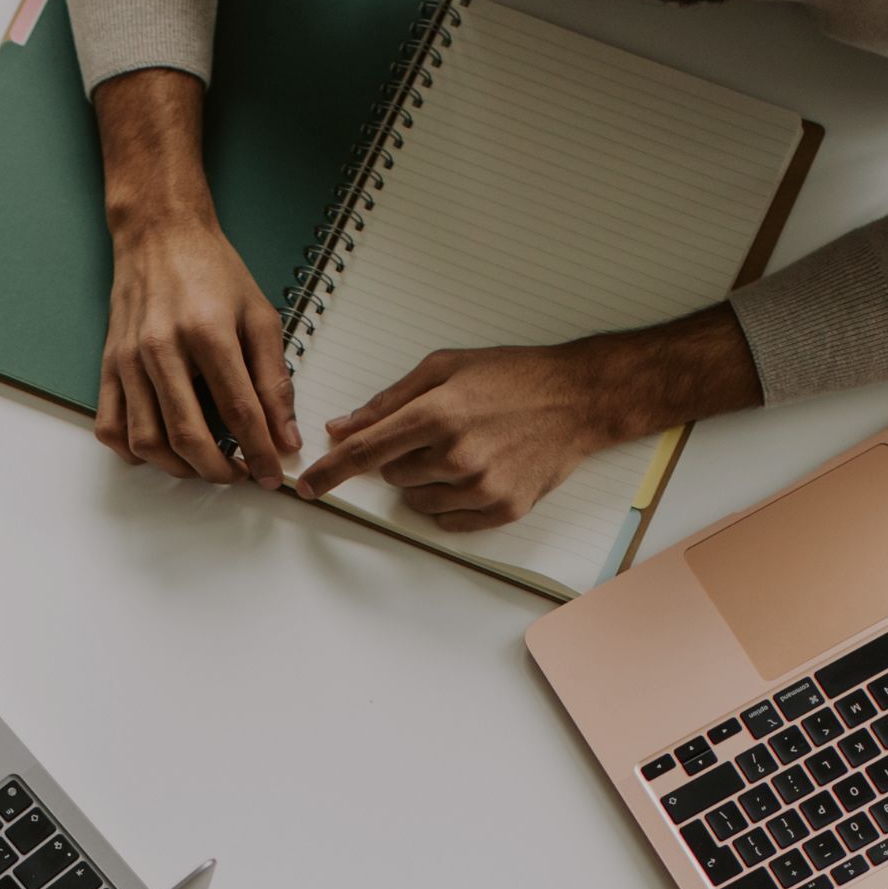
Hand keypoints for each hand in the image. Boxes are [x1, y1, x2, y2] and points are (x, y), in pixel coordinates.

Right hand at [89, 70, 298, 483]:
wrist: (159, 234)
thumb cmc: (211, 270)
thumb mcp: (259, 316)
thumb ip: (274, 380)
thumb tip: (284, 437)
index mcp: (207, 333)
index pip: (239, 413)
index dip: (259, 452)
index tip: (270, 474)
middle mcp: (161, 349)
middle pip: (189, 436)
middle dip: (220, 470)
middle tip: (239, 475)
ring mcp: (129, 360)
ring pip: (148, 441)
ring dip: (178, 468)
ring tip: (204, 465)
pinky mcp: (108, 365)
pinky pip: (111, 427)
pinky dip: (133, 452)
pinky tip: (159, 450)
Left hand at [297, 310, 759, 532]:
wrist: (578, 399)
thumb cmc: (513, 377)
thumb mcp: (446, 367)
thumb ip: (389, 400)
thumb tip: (342, 427)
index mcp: (438, 413)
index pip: (365, 452)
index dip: (331, 472)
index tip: (309, 487)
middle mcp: (456, 455)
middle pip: (393, 476)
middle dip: (402, 457)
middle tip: (439, 432)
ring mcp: (481, 487)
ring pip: (419, 500)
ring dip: (427, 480)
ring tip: (465, 448)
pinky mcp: (502, 509)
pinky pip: (450, 520)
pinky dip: (451, 501)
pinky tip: (477, 471)